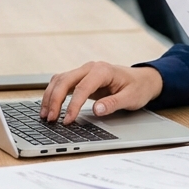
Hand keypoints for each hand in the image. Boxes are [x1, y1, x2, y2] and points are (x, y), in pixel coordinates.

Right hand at [41, 62, 162, 123]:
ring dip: (50, 96)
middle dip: (54, 100)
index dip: (73, 105)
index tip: (67, 120)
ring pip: (59, 80)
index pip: (82, 88)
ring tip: (45, 115)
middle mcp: (90, 68)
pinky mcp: (80, 78)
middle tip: (50, 119)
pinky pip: (62, 83)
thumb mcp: (131, 98)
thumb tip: (97, 110)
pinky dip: (53, 93)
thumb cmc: (137, 87)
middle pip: (65, 81)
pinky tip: (49, 106)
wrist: (142, 79)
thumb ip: (113, 103)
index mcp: (103, 71)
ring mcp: (84, 71)